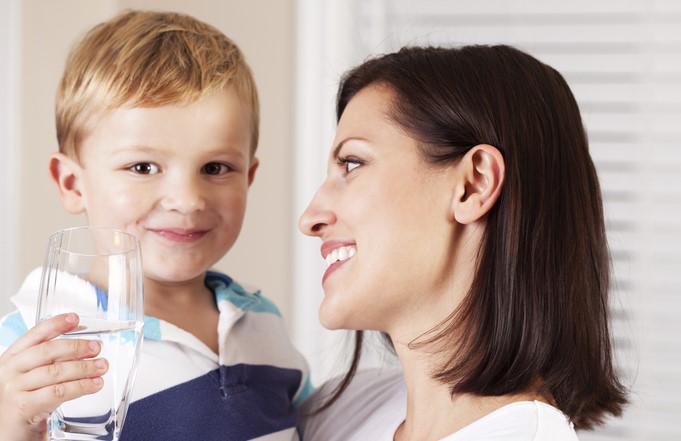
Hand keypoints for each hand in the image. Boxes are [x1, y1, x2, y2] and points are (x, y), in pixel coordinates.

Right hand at [0, 313, 108, 440]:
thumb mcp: (33, 377)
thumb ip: (50, 363)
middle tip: (96, 348)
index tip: (75, 318)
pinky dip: (81, 386)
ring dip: (84, 367)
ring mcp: (14, 389)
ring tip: (101, 367)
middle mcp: (9, 371)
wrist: (9, 433)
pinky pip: (58, 392)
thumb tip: (84, 349)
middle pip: (47, 351)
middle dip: (76, 347)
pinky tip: (94, 384)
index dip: (55, 324)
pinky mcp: (24, 407)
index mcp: (11, 358)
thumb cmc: (24, 402)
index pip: (34, 335)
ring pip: (56, 372)